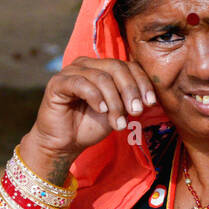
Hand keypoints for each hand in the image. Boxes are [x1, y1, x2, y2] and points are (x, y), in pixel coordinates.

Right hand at [20, 57, 157, 170]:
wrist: (64, 144)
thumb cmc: (89, 126)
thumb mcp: (116, 112)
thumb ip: (128, 100)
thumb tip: (146, 97)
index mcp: (102, 67)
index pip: (128, 65)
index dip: (141, 82)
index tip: (150, 103)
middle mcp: (87, 65)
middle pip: (116, 68)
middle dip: (130, 90)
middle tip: (136, 112)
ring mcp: (71, 71)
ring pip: (101, 77)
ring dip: (114, 102)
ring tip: (118, 122)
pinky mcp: (58, 82)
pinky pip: (81, 83)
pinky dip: (95, 97)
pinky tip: (101, 111)